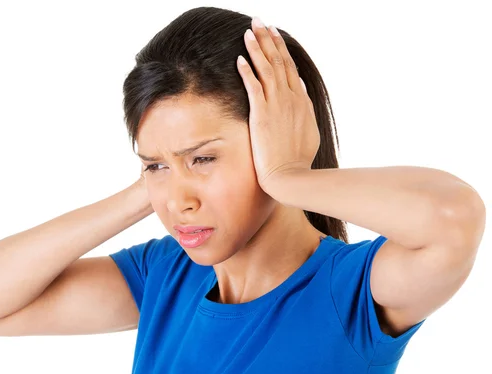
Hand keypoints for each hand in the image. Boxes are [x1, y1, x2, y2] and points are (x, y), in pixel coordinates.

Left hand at [237, 17, 319, 189]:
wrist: (290, 176)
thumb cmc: (298, 160)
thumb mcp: (310, 131)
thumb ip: (306, 109)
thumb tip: (301, 91)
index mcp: (302, 102)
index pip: (290, 69)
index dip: (281, 50)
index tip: (274, 35)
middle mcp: (291, 98)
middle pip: (279, 62)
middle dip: (268, 40)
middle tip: (260, 22)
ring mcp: (277, 105)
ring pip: (267, 69)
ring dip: (257, 48)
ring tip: (249, 31)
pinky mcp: (262, 114)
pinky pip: (254, 87)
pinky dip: (247, 71)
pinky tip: (240, 58)